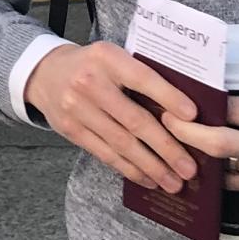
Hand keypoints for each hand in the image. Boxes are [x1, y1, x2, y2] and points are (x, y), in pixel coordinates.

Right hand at [22, 42, 201, 194]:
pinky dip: (130, 170)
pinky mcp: (71, 130)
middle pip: (134, 120)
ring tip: (174, 182)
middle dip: (166, 147)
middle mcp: (90, 83)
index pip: (142, 78)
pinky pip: (105, 154)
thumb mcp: (114, 57)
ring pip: (121, 143)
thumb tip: (185, 107)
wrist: (46, 74)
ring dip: (151, 166)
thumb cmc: (93, 66)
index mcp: (107, 58)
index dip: (168, 97)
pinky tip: (148, 179)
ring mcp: (77, 108)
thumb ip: (142, 74)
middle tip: (189, 168)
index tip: (193, 116)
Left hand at [162, 79, 238, 204]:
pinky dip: (219, 175)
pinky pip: (238, 185)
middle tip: (165, 121)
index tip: (182, 94)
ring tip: (176, 143)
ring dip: (198, 155)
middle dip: (184, 132)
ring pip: (224, 166)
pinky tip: (204, 166)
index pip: (231, 105)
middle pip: (217, 141)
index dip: (202, 101)